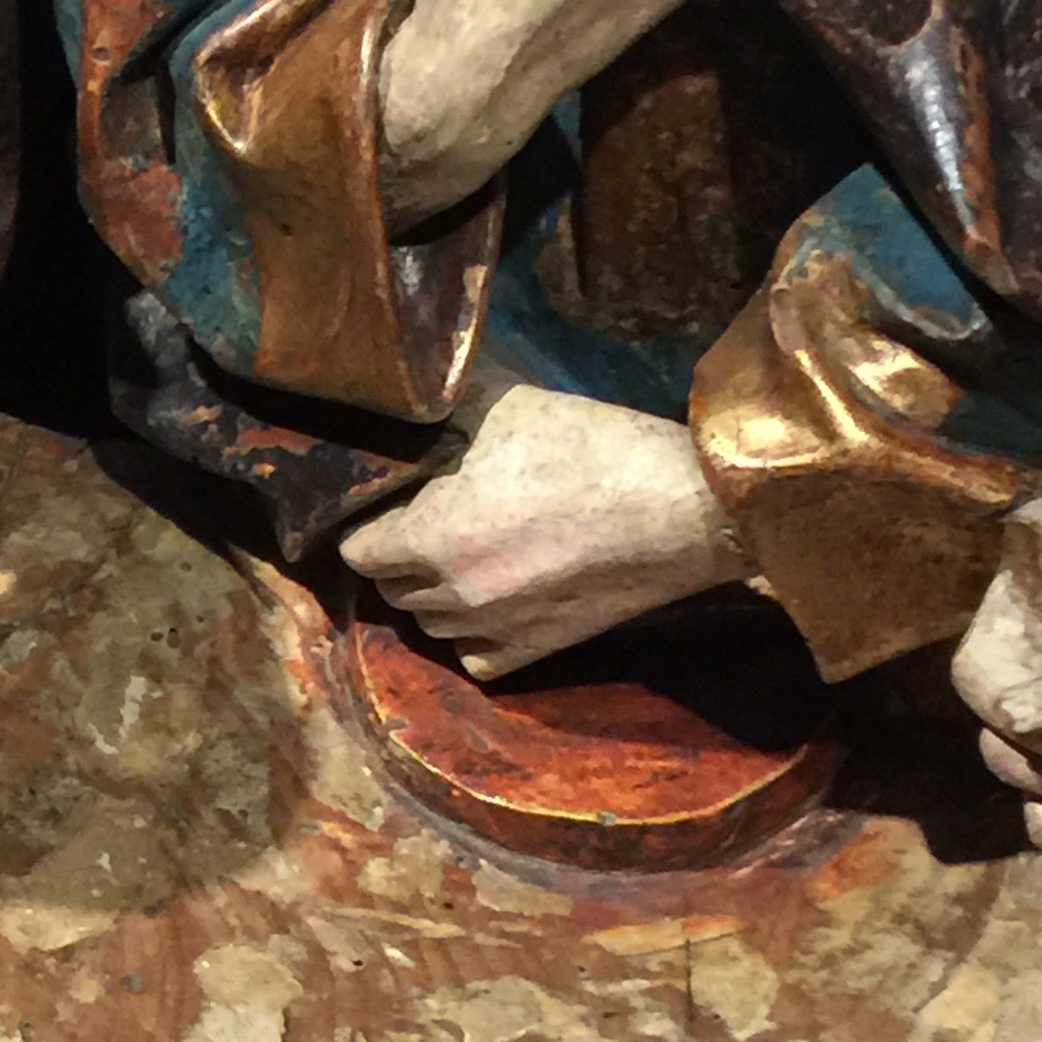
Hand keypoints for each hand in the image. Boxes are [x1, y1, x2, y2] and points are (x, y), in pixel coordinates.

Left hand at [342, 386, 745, 677]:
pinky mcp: (538, 649)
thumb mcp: (507, 405)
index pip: (358, 549)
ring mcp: (495, 627)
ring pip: (430, 624)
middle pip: (391, 589)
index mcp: (432, 535)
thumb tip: (412, 384)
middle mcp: (453, 592)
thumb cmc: (592, 448)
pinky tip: (492, 599)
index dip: (366, 523)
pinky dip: (473, 633)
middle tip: (424, 522)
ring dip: (434, 595)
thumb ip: (446, 407)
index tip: (384, 504)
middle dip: (399, 558)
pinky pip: (475, 657)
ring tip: (459, 557)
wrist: (683, 508)